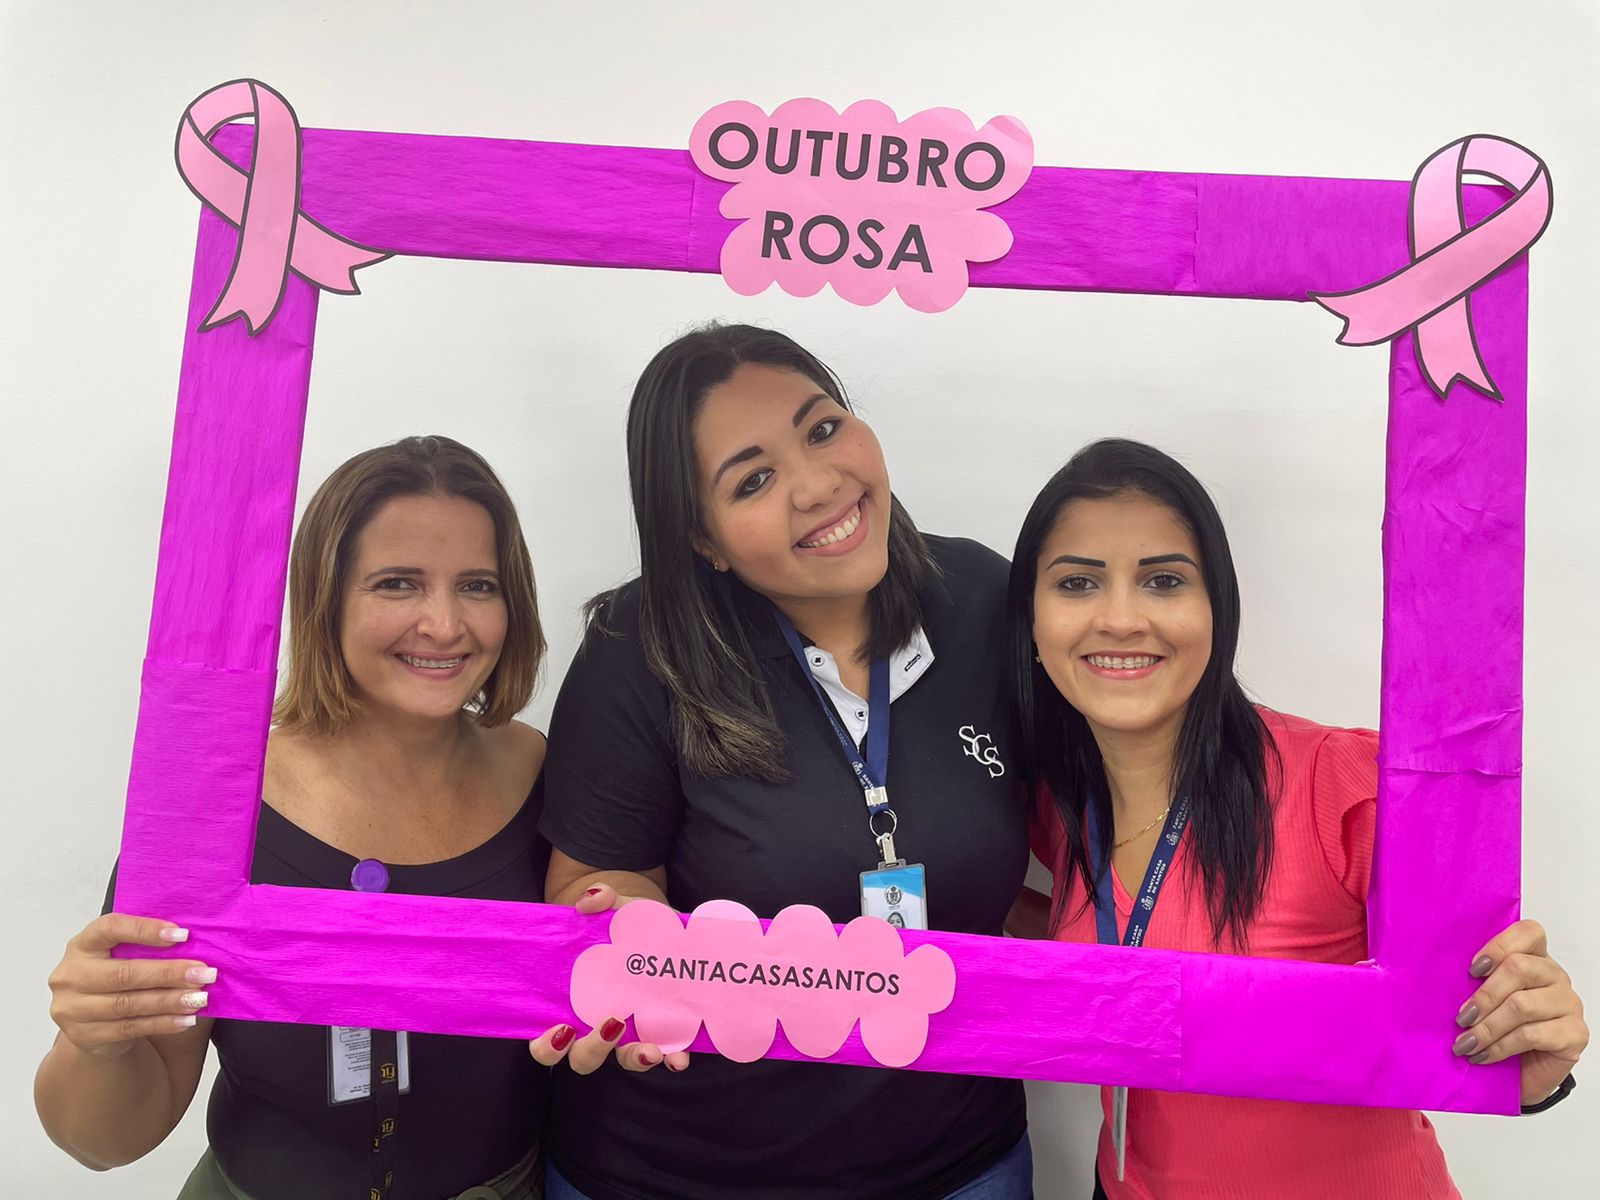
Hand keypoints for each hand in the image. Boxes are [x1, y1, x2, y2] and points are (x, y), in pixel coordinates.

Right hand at [47, 914, 215, 1060]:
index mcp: (82, 945)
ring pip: (128, 1004)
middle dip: (169, 973)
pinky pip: (130, 1028)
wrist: (94, 1023)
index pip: (109, 928)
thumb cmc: (118, 978)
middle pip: (123, 973)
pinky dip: (162, 1023)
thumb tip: (196, 942)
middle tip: (204, 973)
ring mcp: (73, 1008)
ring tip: (200, 998)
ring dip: (170, 1001)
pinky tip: (186, 1019)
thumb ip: (148, 946)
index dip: (145, 929)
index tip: (183, 934)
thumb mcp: (123, 955)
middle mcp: (71, 975)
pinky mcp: (84, 1036)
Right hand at [527, 883, 689, 1074]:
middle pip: (584, 1058)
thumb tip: (590, 899)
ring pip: (623, 1059)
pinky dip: (672, 1058)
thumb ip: (600, 900)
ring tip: (650, 1049)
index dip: (547, 1047)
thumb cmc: (620, 925)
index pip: (549, 1042)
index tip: (560, 1030)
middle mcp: (597, 1026)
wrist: (656, 923)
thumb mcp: (611, 910)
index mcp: (572, 1006)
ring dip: (634, 1058)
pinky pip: (664, 1053)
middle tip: (611, 1023)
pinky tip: (680, 1057)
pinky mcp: (661, 1028)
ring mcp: (630, 1032)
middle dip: (593, 1050)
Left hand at [1452, 919, 1587, 1104]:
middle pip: (1519, 967)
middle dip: (1484, 995)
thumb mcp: (1484, 1000)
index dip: (1498, 946)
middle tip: (1461, 1017)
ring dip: (1487, 1027)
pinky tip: (1483, 1055)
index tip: (1471, 970)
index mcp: (1535, 958)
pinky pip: (1532, 1035)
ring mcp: (1569, 1004)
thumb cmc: (1499, 1031)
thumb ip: (1475, 982)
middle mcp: (1556, 976)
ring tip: (1466, 1043)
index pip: (1528, 932)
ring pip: (1522, 1005)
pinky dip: (1500, 1047)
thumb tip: (1437, 974)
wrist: (1521, 1075)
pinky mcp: (1575, 1034)